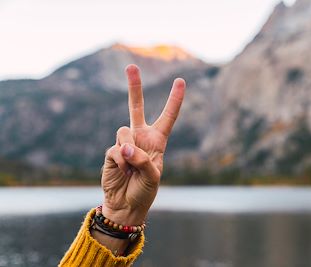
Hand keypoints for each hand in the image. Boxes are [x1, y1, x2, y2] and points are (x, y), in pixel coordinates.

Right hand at [101, 64, 184, 225]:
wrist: (126, 204)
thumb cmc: (145, 190)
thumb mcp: (153, 176)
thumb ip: (141, 159)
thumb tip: (124, 146)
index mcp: (157, 140)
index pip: (168, 116)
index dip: (174, 99)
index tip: (180, 80)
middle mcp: (140, 137)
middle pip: (136, 107)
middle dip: (134, 86)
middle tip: (131, 66)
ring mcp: (124, 143)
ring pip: (123, 131)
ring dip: (128, 150)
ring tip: (131, 168)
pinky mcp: (111, 152)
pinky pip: (115, 148)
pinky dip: (121, 161)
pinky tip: (122, 171)